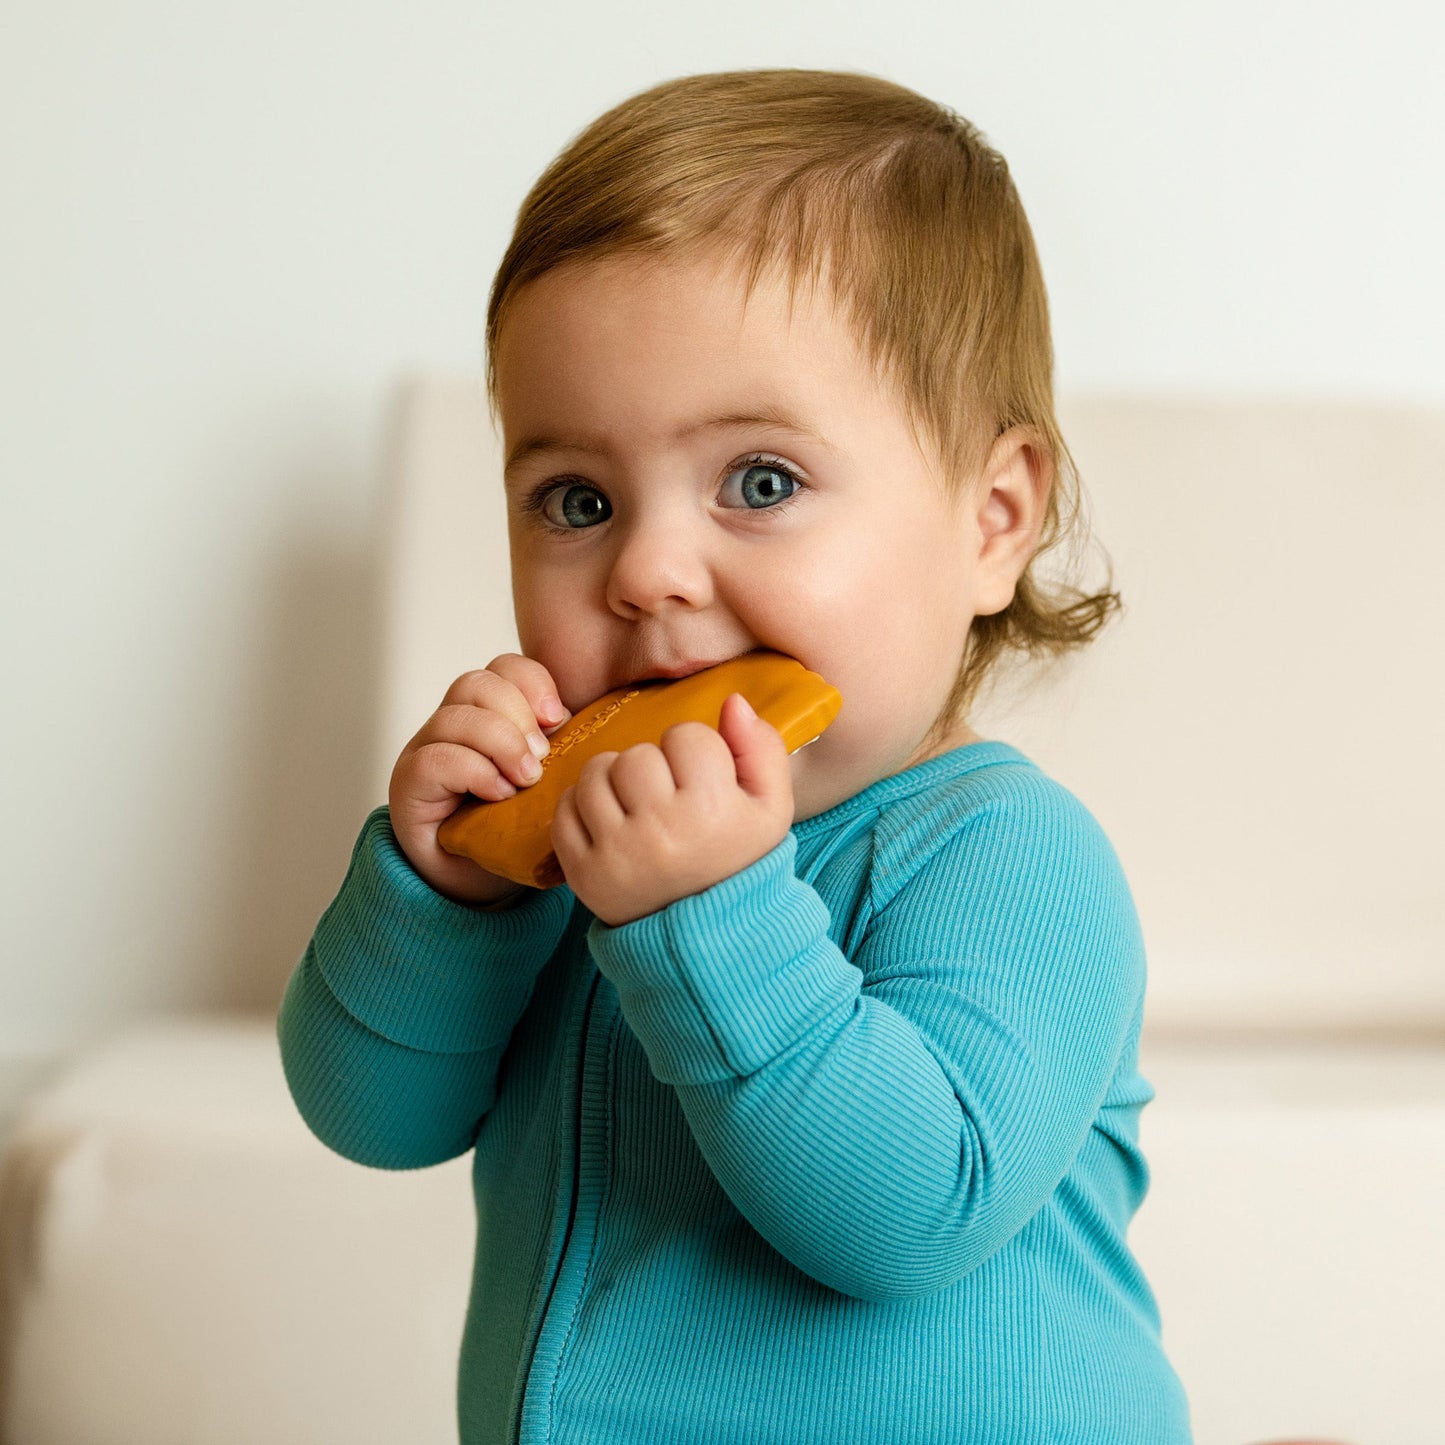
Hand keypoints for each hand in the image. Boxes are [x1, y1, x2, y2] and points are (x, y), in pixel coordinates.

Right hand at [388, 654, 572, 907]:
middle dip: (518, 714)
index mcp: (491, 713)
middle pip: (478, 683)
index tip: (559, 719)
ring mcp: (427, 749)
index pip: (505, 667)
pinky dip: (475, 772)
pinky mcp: (411, 783)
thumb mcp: (551, 784)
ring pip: (455, 715)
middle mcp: (454, 724)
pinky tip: (499, 795)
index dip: (533, 682)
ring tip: (526, 780)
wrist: (475, 880)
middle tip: (543, 757)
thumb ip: (570, 752)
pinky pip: (436, 757)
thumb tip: (614, 732)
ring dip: (500, 744)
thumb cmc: (516, 828)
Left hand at [550, 692, 794, 926]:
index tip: (700, 779)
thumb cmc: (738, 861)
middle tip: (666, 793)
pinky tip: (609, 819)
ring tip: (635, 802)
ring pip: (596, 773)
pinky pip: (565, 809)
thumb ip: (761, 750)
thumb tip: (732, 702)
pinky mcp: (583, 873)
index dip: (694, 751)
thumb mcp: (771, 809)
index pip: (686, 736)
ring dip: (614, 779)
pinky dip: (582, 805)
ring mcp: (616, 853)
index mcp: (711, 811)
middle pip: (637, 754)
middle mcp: (660, 831)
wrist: (708, 936)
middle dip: (652, 765)